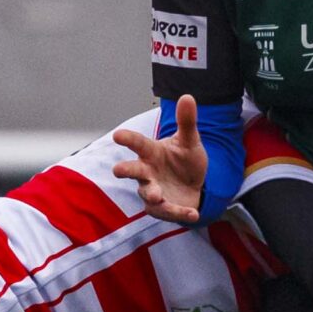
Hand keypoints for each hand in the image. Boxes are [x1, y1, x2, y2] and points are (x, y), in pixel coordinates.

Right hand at [111, 93, 207, 224]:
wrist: (195, 185)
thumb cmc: (184, 160)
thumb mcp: (190, 141)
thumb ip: (187, 122)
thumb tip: (187, 96)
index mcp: (151, 153)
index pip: (138, 144)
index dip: (128, 139)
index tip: (117, 134)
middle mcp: (147, 172)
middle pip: (132, 170)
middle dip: (125, 169)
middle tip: (117, 169)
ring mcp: (152, 191)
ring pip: (147, 194)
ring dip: (152, 195)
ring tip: (157, 196)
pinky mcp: (162, 208)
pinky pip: (167, 212)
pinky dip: (180, 213)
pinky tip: (193, 214)